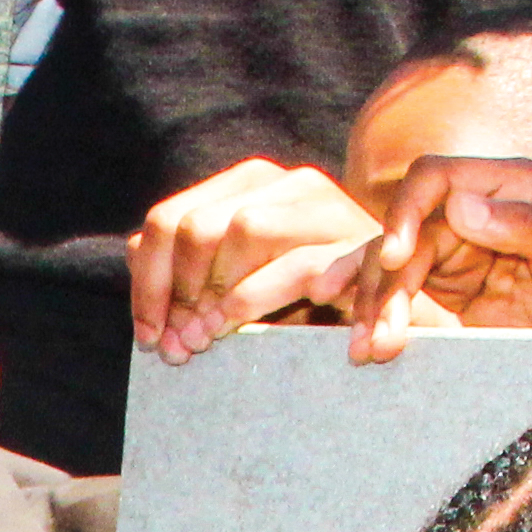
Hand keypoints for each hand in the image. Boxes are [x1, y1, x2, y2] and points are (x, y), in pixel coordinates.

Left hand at [127, 160, 378, 359]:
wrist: (398, 313)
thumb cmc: (311, 302)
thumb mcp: (241, 284)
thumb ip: (189, 265)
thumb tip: (133, 252)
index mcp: (249, 187)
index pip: (169, 220)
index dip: (148, 282)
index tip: (149, 337)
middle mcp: (286, 184)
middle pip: (199, 225)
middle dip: (178, 293)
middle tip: (179, 347)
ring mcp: (327, 206)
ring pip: (246, 229)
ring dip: (218, 296)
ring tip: (208, 341)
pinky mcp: (360, 240)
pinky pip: (300, 262)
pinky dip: (262, 299)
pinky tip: (246, 333)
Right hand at [337, 155, 531, 361]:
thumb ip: (526, 227)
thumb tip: (459, 206)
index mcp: (512, 187)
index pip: (434, 179)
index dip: (403, 212)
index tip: (393, 258)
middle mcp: (481, 211)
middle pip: (403, 230)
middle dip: (382, 280)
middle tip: (377, 333)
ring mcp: (464, 253)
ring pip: (394, 266)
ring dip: (373, 305)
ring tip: (365, 350)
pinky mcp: (455, 293)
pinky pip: (403, 296)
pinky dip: (380, 318)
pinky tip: (363, 343)